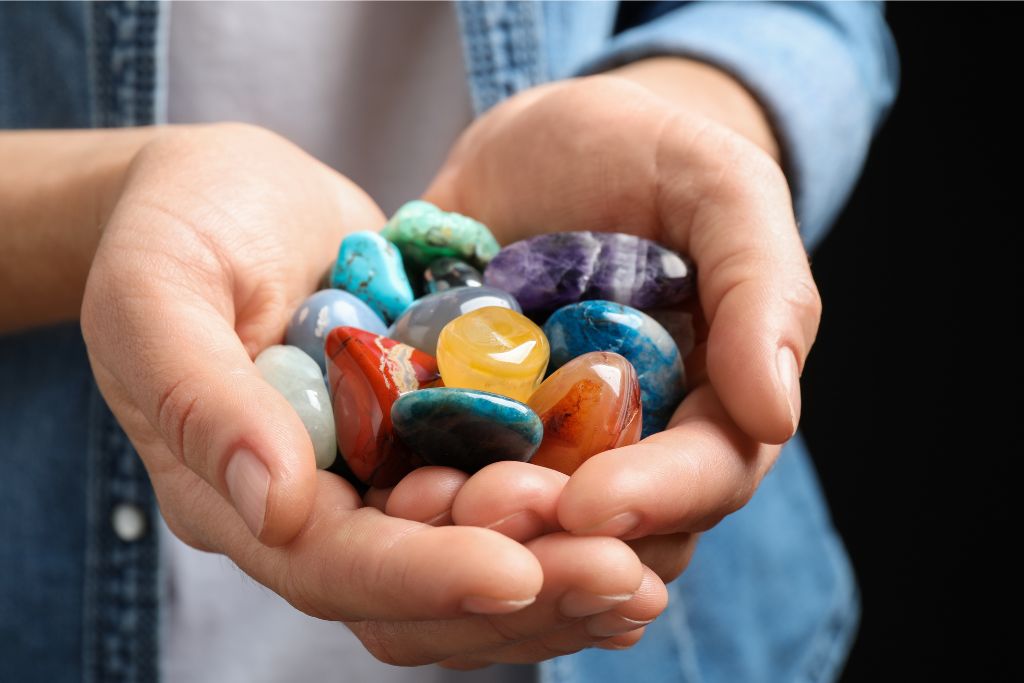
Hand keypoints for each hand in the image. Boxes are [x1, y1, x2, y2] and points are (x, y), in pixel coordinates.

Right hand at [80, 123, 660, 665]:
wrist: (226, 195)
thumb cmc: (174, 229)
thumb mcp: (156, 292)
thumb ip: (200, 397)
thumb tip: (278, 505)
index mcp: (241, 494)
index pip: (337, 567)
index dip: (426, 576)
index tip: (520, 570)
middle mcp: (318, 508)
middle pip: (420, 592)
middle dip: (521, 593)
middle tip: (624, 582)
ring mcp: (379, 476)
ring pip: (471, 562)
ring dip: (558, 576)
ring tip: (646, 576)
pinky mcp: (431, 435)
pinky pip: (500, 499)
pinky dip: (563, 519)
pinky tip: (637, 522)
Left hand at [423, 64, 820, 559]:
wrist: (535, 146)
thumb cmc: (642, 153)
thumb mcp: (719, 187)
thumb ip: (762, 287)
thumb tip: (776, 414)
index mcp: (709, 401)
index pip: (706, 473)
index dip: (656, 497)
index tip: (591, 504)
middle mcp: (628, 444)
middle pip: (609, 529)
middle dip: (548, 534)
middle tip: (484, 510)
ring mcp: (541, 446)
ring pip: (522, 527)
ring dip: (472, 535)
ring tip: (417, 506)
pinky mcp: (461, 430)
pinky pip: (440, 480)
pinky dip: (410, 497)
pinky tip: (376, 489)